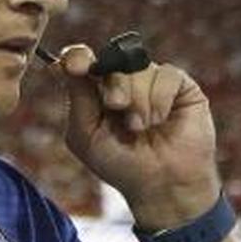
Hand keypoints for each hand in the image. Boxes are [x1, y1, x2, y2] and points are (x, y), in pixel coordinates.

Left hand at [57, 44, 219, 229]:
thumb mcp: (86, 135)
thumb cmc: (119, 163)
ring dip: (137, 100)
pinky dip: (159, 99)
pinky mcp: (179, 86)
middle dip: (113, 86)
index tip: (75, 66)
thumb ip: (77, 98)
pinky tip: (160, 120)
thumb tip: (61, 63)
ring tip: (141, 127)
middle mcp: (123, 81)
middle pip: (112, 62)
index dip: (78, 57)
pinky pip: (166, 74)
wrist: (161, 184)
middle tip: (116, 107)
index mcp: (95, 90)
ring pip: (139, 68)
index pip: (82, 60)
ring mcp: (151, 81)